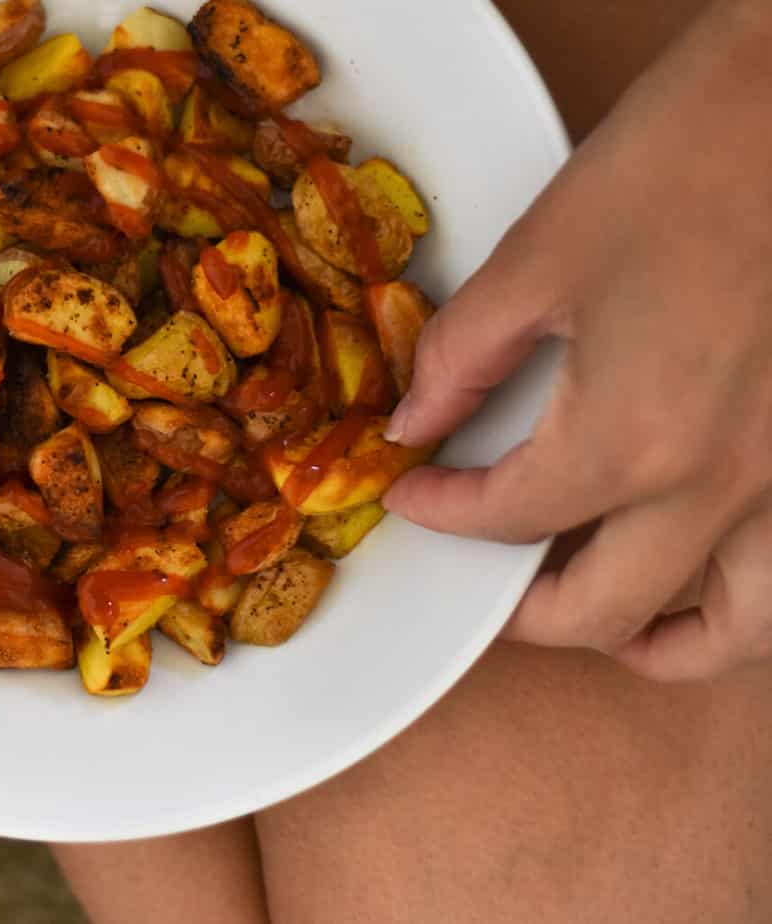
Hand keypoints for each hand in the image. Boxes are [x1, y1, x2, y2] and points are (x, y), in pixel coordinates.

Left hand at [383, 0, 771, 680]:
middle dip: (523, 611)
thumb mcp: (543, 257)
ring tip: (589, 608)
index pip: (509, 518)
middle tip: (482, 580)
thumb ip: (460, 358)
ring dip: (646, 641)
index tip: (414, 492)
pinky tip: (695, 581)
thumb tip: (414, 423)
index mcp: (637, 439)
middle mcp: (721, 489)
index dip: (443, 511)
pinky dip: (732, 611)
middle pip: (601, 611)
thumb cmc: (689, 157)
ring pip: (726, 633)